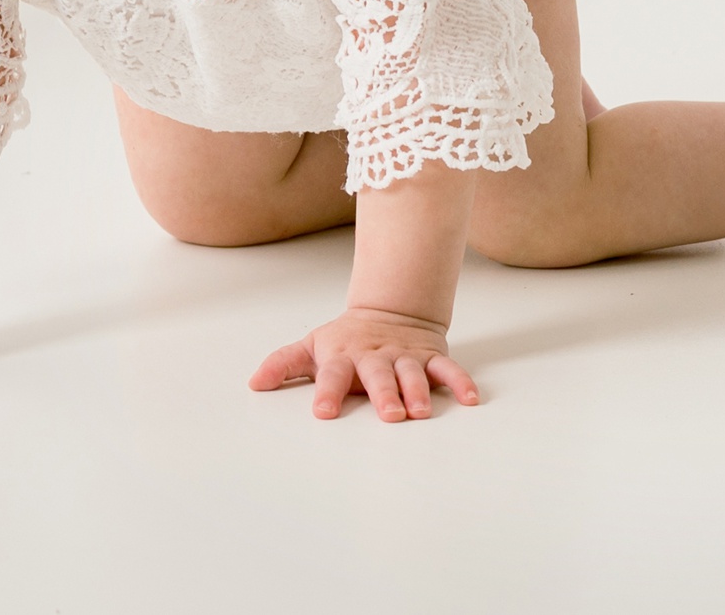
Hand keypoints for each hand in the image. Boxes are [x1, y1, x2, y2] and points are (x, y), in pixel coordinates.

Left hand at [249, 306, 479, 421]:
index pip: (333, 374)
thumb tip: (253, 383)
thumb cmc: (345, 339)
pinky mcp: (430, 355)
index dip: (328, 392)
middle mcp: (375, 357)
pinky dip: (460, 381)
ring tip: (422, 411)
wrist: (390, 309)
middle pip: (379, 375)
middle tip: (389, 416)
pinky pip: (447, 369)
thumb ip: (283, 364)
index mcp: (344, 356)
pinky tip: (471, 399)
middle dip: (384, 394)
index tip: (324, 412)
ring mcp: (405, 356)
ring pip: (413, 373)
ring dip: (419, 391)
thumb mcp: (312, 347)